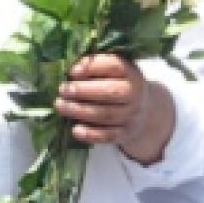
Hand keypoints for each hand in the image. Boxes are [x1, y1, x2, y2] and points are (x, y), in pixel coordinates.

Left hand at [56, 54, 170, 162]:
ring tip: (60, 105)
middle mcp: (135, 94)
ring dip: (80, 111)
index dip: (92, 67)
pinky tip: (75, 130)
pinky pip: (108, 136)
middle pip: (111, 92)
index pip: (114, 66)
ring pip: (106, 114)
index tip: (71, 71)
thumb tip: (70, 69)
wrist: (143, 111)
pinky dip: (91, 134)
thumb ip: (93, 66)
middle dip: (83, 91)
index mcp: (130, 73)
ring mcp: (131, 116)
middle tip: (62, 90)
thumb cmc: (117, 85)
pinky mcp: (125, 134)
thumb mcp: (112, 71)